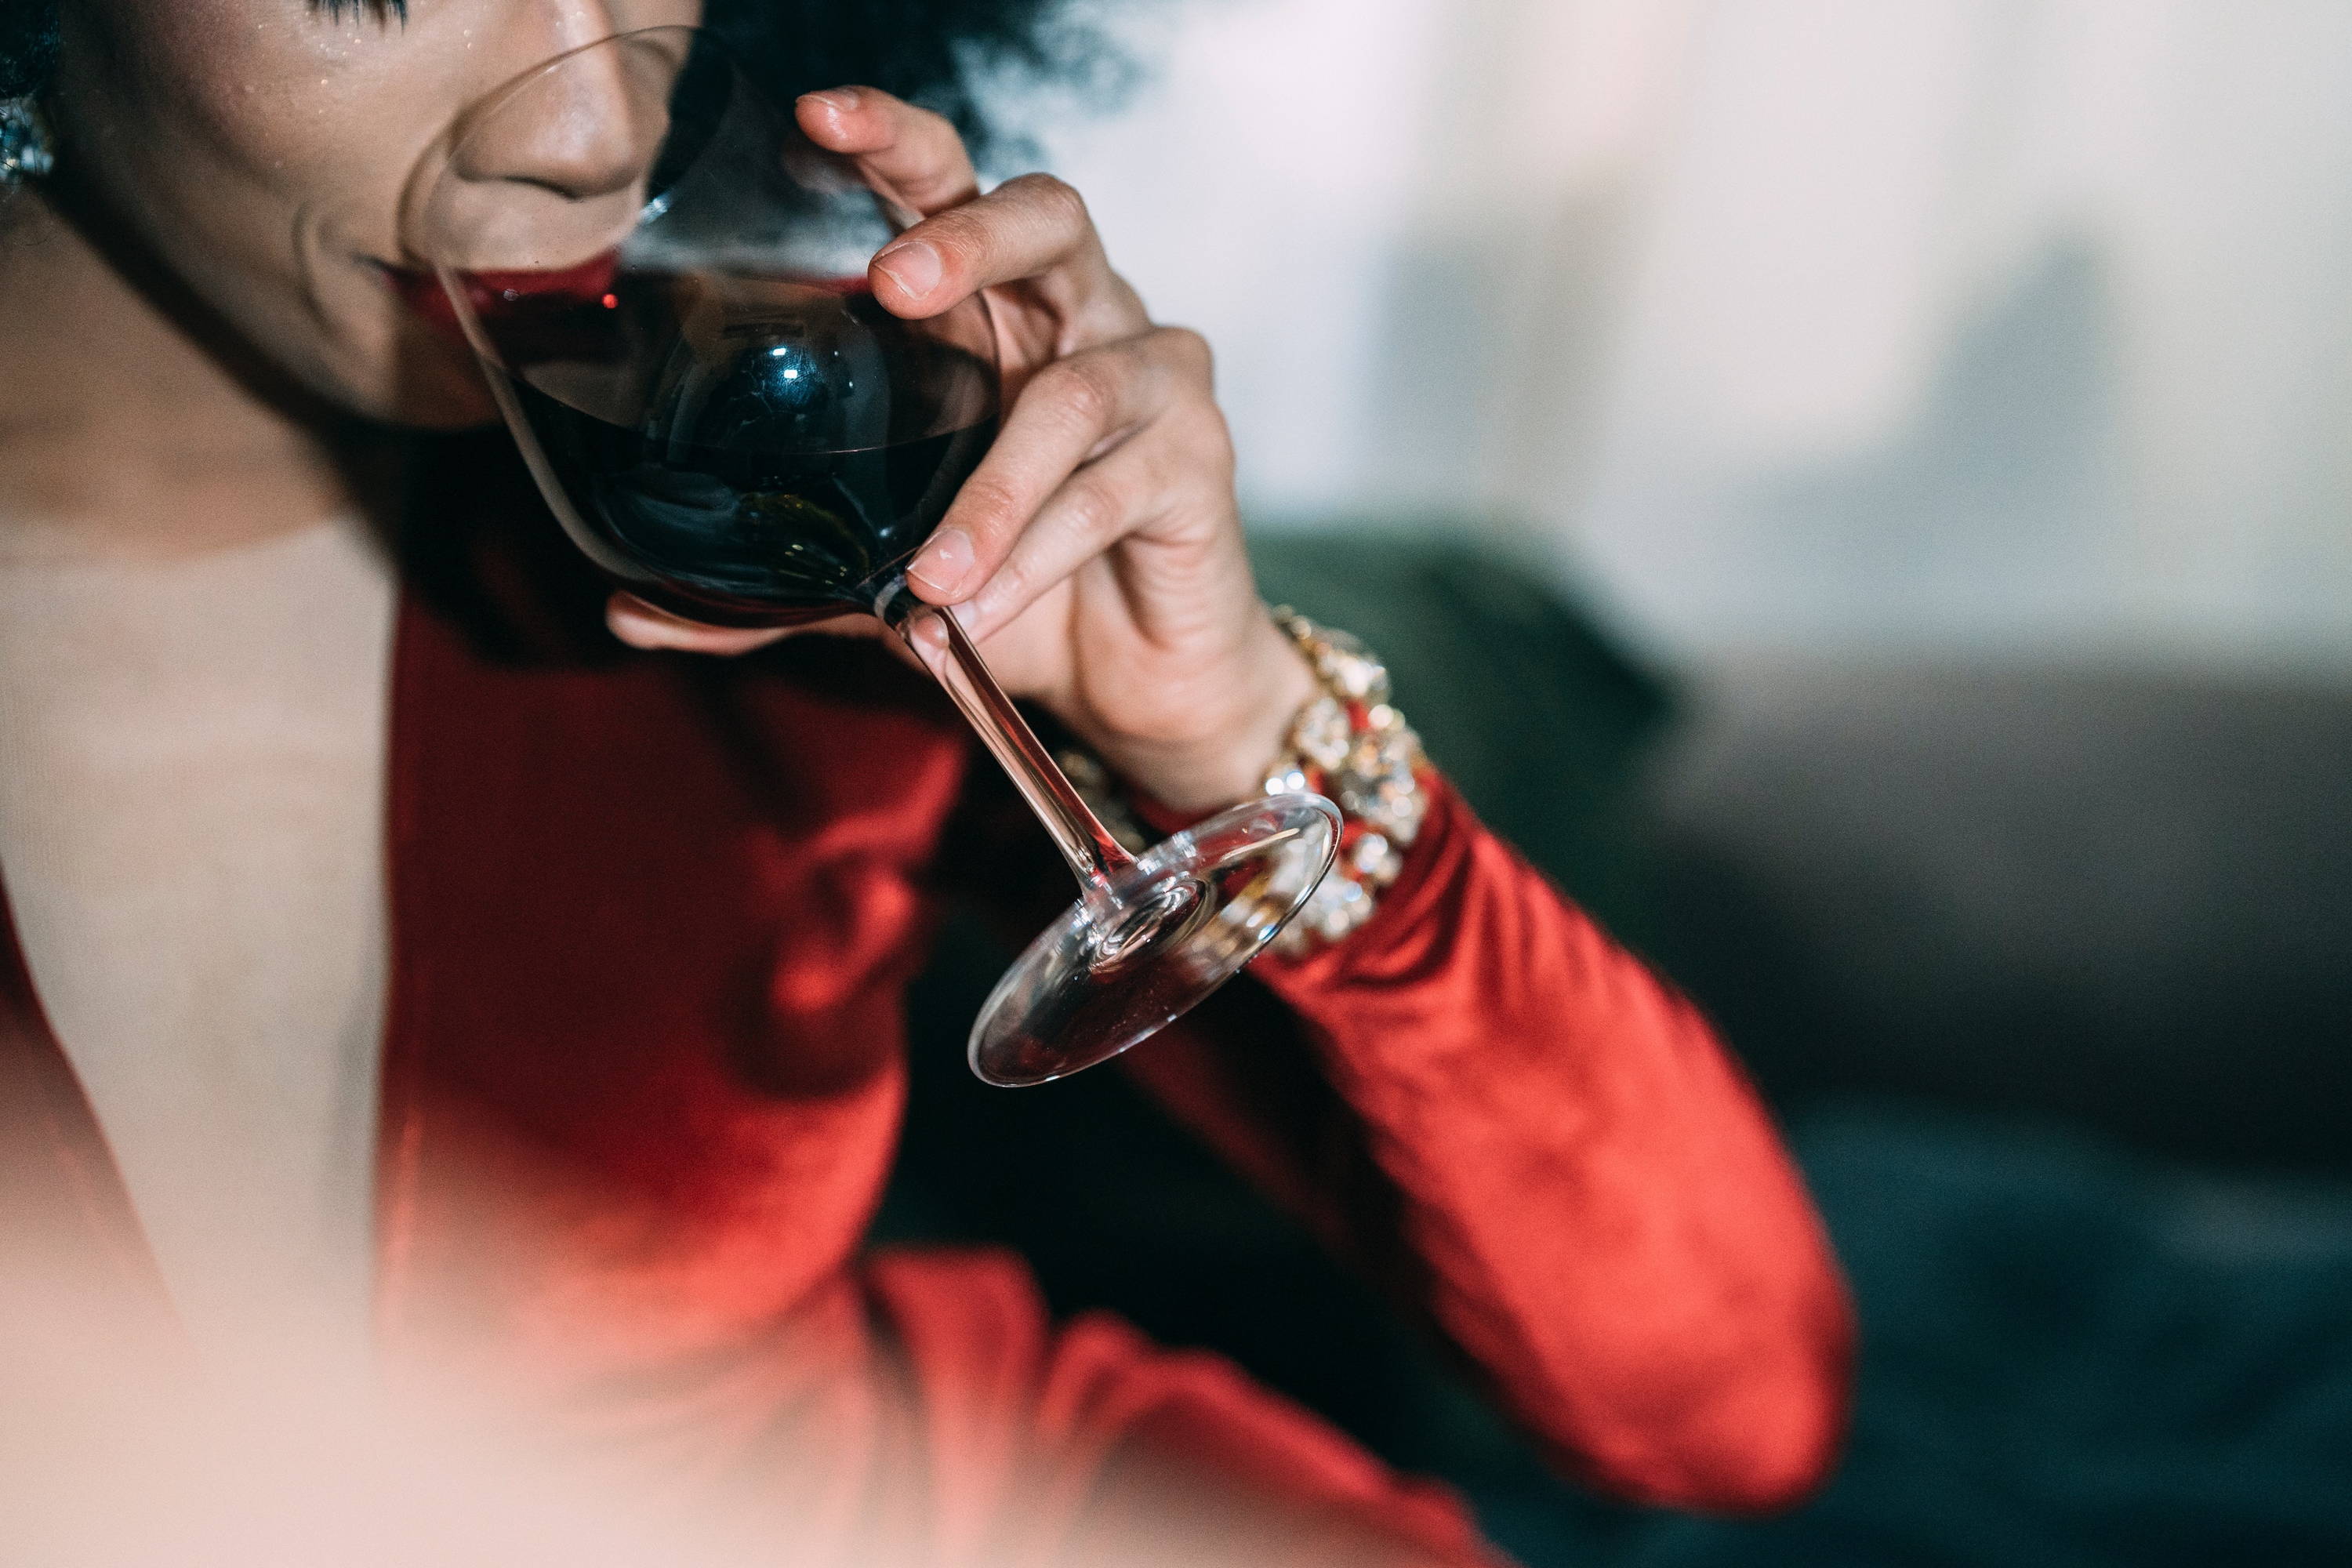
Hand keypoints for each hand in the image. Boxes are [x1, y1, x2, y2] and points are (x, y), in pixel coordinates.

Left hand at [606, 87, 1313, 813]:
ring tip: (929, 576)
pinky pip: (1112, 492)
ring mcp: (1156, 379)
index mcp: (999, 310)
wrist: (1134, 680)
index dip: (894, 141)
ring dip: (994, 487)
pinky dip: (1037, 556)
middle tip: (896, 283)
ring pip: (1079, 390)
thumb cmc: (1016, 590)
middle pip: (1050, 215)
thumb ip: (779, 585)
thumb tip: (629, 614)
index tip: (815, 118)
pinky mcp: (1201, 462)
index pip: (951, 186)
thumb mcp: (881, 582)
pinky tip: (979, 611)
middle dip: (971, 235)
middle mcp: (1082, 316)